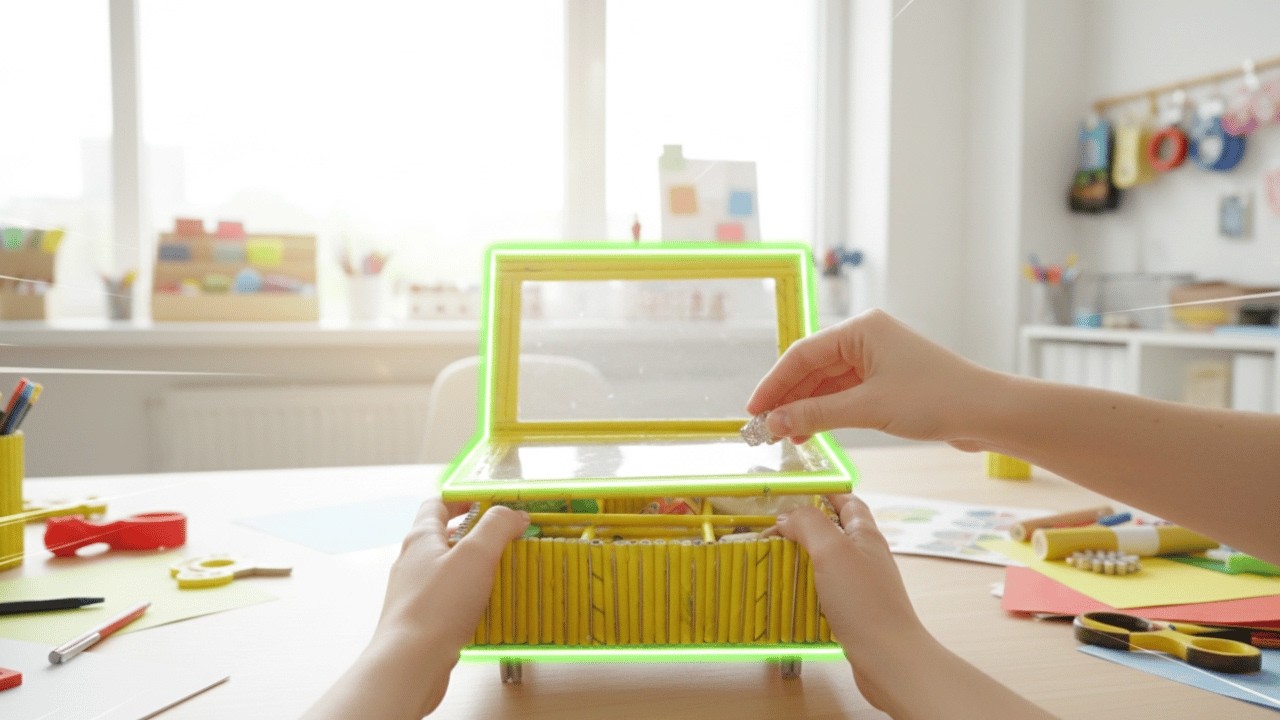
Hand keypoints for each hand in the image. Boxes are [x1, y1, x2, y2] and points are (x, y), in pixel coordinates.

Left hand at [304, 499, 527, 719]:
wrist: (410, 663)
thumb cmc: (439, 605)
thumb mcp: (476, 555)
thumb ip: (497, 527)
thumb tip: (514, 514)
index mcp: (421, 539)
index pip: (437, 504)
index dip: (462, 498)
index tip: (489, 502)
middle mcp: (412, 562)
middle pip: (442, 537)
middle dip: (474, 535)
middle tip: (504, 538)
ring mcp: (413, 593)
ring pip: (446, 570)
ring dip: (472, 567)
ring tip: (501, 571)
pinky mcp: (420, 620)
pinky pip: (446, 598)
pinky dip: (467, 596)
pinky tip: (486, 607)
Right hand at [746, 309, 1003, 449]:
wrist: (987, 412)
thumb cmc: (935, 399)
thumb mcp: (868, 408)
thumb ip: (817, 415)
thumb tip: (774, 422)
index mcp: (861, 329)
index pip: (802, 354)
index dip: (773, 383)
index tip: (753, 410)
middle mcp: (866, 338)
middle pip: (812, 367)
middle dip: (788, 398)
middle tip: (764, 428)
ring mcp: (878, 359)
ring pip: (827, 383)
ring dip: (805, 408)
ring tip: (785, 436)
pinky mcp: (888, 380)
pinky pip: (845, 393)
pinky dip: (827, 412)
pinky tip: (810, 432)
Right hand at [770, 494, 927, 708]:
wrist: (888, 659)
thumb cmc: (863, 601)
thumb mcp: (832, 551)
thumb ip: (809, 524)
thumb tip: (787, 516)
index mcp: (865, 535)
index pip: (847, 501)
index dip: (823, 492)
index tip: (792, 493)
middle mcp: (866, 557)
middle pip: (834, 531)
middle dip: (804, 528)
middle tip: (774, 532)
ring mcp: (861, 585)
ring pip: (828, 562)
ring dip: (802, 559)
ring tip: (775, 562)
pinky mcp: (854, 610)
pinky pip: (826, 590)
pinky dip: (806, 588)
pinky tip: (791, 596)